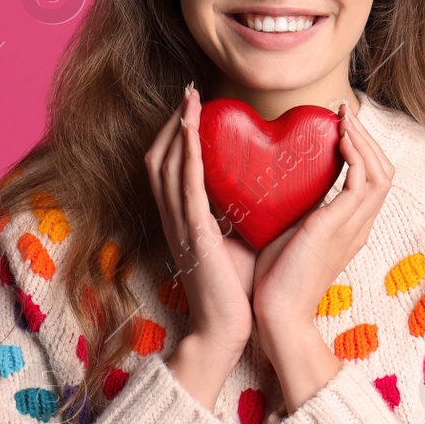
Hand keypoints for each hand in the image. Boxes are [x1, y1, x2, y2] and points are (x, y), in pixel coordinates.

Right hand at [144, 85, 255, 375]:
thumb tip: (266, 190)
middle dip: (171, 123)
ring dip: (176, 129)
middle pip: (158, 159)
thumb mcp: (237, 241)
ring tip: (189, 100)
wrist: (226, 329)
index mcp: (182, 221)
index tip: (192, 110)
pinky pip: (184, 185)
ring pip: (166, 166)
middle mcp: (174, 219)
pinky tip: (190, 129)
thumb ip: (241, 214)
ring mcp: (179, 225)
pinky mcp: (193, 233)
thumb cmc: (236, 289)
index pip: (168, 169)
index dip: (175, 137)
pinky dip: (185, 153)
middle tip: (189, 94)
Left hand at [252, 100, 394, 332]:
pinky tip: (339, 137)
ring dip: (363, 140)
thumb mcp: (289, 235)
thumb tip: (275, 183)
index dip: (361, 151)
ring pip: (380, 173)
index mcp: (350, 229)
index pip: (370, 182)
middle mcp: (359, 227)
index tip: (338, 127)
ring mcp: (353, 228)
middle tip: (343, 113)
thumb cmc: (274, 280)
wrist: (276, 315)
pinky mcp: (339, 227)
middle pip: (384, 172)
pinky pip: (362, 182)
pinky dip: (355, 155)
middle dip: (367, 139)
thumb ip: (294, 211)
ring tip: (343, 118)